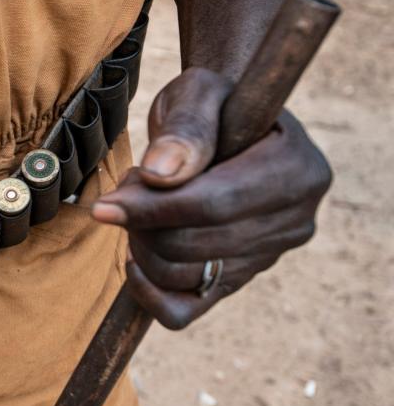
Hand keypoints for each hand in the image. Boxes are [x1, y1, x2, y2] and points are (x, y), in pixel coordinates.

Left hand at [91, 67, 331, 328]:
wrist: (222, 125)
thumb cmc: (211, 104)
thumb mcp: (199, 93)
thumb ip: (186, 127)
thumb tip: (160, 174)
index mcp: (299, 170)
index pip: (216, 204)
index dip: (153, 208)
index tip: (105, 205)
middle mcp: (296, 221)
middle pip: (195, 245)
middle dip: (142, 223)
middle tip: (126, 189)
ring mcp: (269, 257)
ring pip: (184, 277)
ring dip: (141, 246)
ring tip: (138, 205)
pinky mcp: (238, 282)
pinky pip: (182, 311)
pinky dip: (147, 291)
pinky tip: (133, 256)